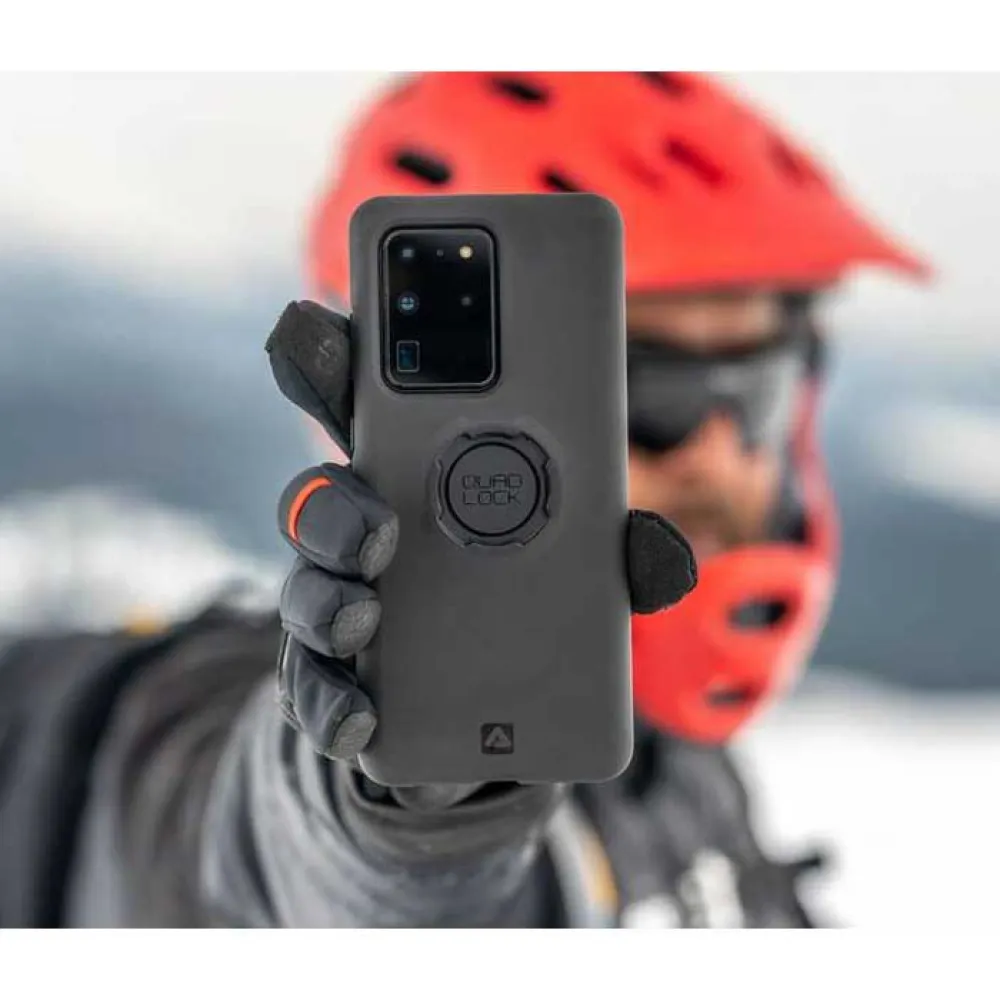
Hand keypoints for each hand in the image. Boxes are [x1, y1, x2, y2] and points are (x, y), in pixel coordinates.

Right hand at [267, 301, 696, 796]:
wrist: (491, 715)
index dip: (332, 360)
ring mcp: (343, 600)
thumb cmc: (527, 606)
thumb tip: (662, 549)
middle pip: (321, 494)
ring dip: (327, 594)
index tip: (320, 330)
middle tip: (379, 524)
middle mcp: (367, 528)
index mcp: (420, 473)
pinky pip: (310, 686)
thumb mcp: (581, 568)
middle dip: (334, 501)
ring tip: (364, 615)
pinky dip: (329, 701)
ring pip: (306, 583)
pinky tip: (361, 716)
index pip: (367, 404)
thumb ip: (614, 550)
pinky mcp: (336, 679)